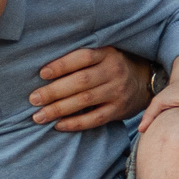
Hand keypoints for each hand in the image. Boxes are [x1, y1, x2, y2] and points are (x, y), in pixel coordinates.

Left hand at [32, 46, 152, 130]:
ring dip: (59, 109)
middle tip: (33, 99)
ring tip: (39, 116)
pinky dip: (75, 123)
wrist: (145, 81)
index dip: (61, 66)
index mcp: (108, 54)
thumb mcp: (104, 53)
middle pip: (81, 82)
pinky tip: (58, 125)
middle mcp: (114, 72)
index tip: (41, 74)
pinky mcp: (119, 110)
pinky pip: (95, 119)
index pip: (82, 58)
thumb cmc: (114, 65)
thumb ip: (82, 58)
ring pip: (85, 101)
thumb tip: (45, 70)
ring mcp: (118, 92)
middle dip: (54, 91)